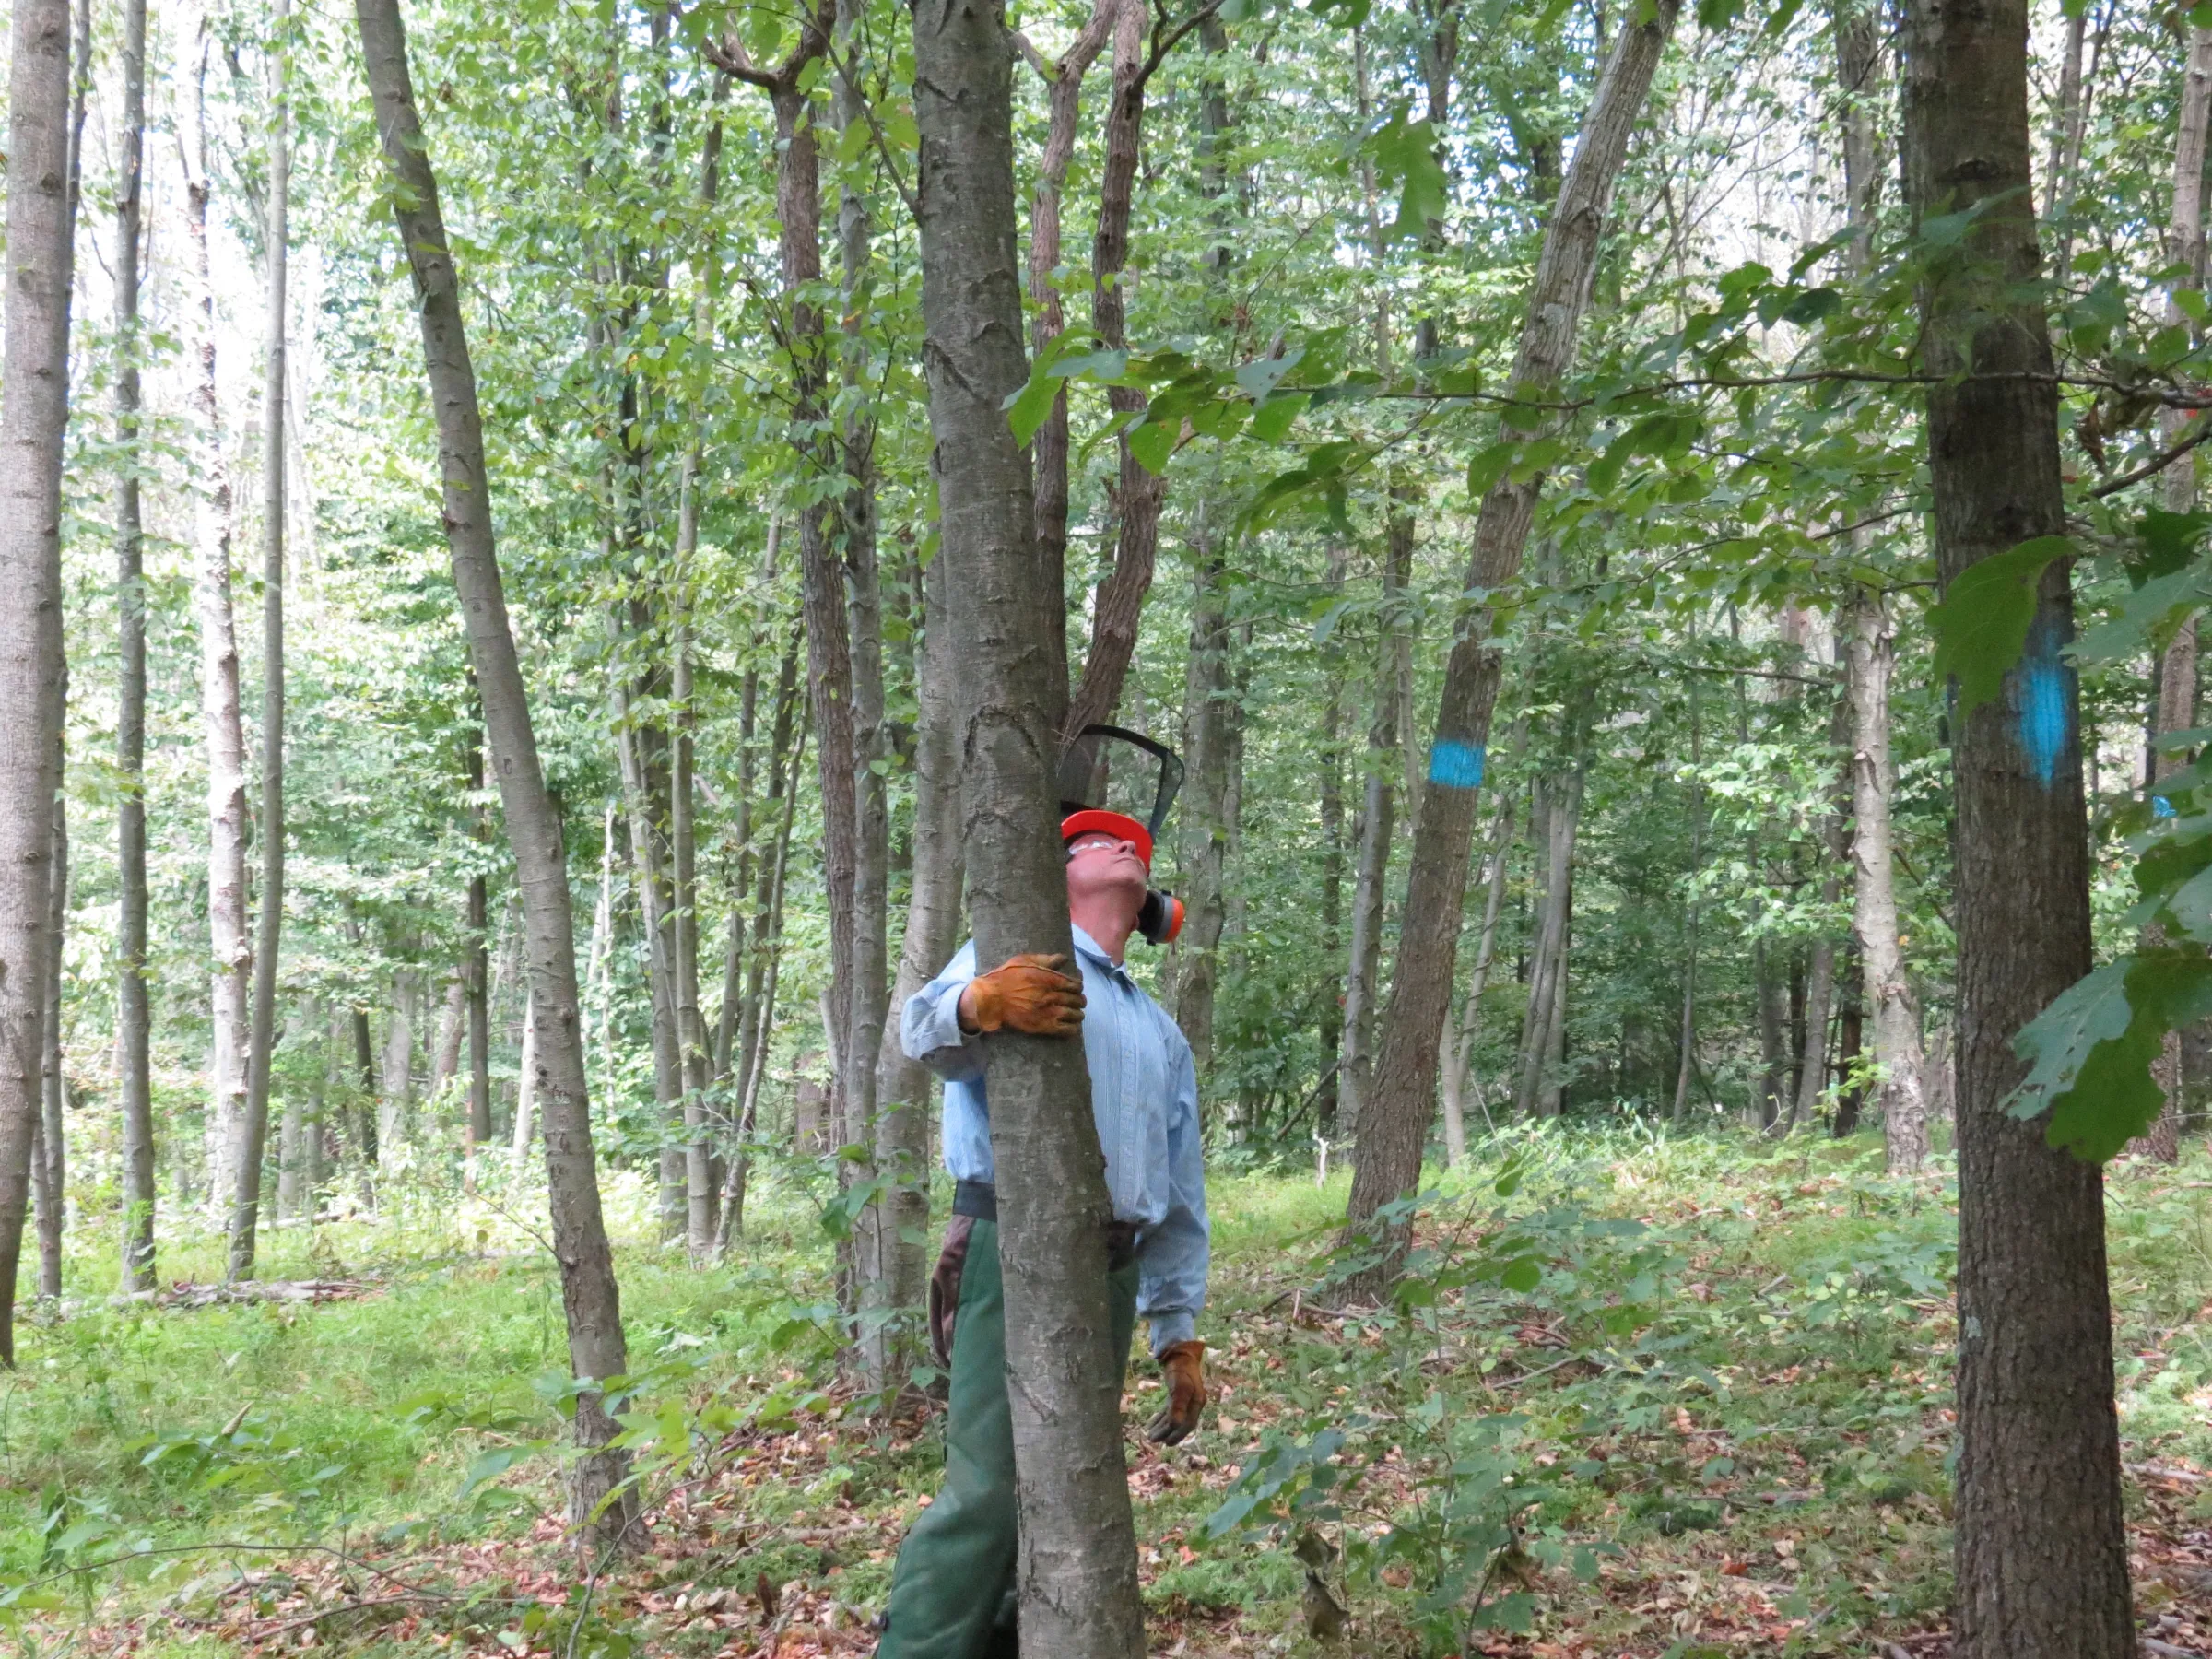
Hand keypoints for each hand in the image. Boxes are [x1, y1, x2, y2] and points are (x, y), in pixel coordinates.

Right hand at [956, 953, 1084, 1037]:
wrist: (991, 999)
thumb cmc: (1006, 977)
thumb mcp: (1024, 961)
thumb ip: (1045, 959)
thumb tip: (1063, 958)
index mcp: (1049, 979)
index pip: (1075, 985)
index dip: (1079, 987)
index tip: (1076, 988)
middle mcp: (1052, 995)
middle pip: (1076, 1000)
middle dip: (1080, 1000)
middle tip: (1079, 1002)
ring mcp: (1048, 1012)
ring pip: (1074, 1015)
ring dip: (1078, 1014)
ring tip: (1077, 1014)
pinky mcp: (1042, 1026)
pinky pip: (1065, 1030)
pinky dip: (1072, 1029)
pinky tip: (1072, 1027)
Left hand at [1144, 1339, 1206, 1444]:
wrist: (1180, 1351)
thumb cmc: (1179, 1369)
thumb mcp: (1179, 1386)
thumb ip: (1178, 1406)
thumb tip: (1176, 1425)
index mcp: (1197, 1402)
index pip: (1187, 1423)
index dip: (1175, 1434)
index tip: (1162, 1442)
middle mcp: (1194, 1402)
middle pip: (1181, 1423)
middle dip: (1168, 1433)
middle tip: (1153, 1439)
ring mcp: (1187, 1397)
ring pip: (1175, 1417)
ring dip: (1163, 1426)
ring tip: (1150, 1433)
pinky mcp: (1179, 1393)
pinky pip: (1171, 1410)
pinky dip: (1163, 1417)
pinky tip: (1153, 1422)